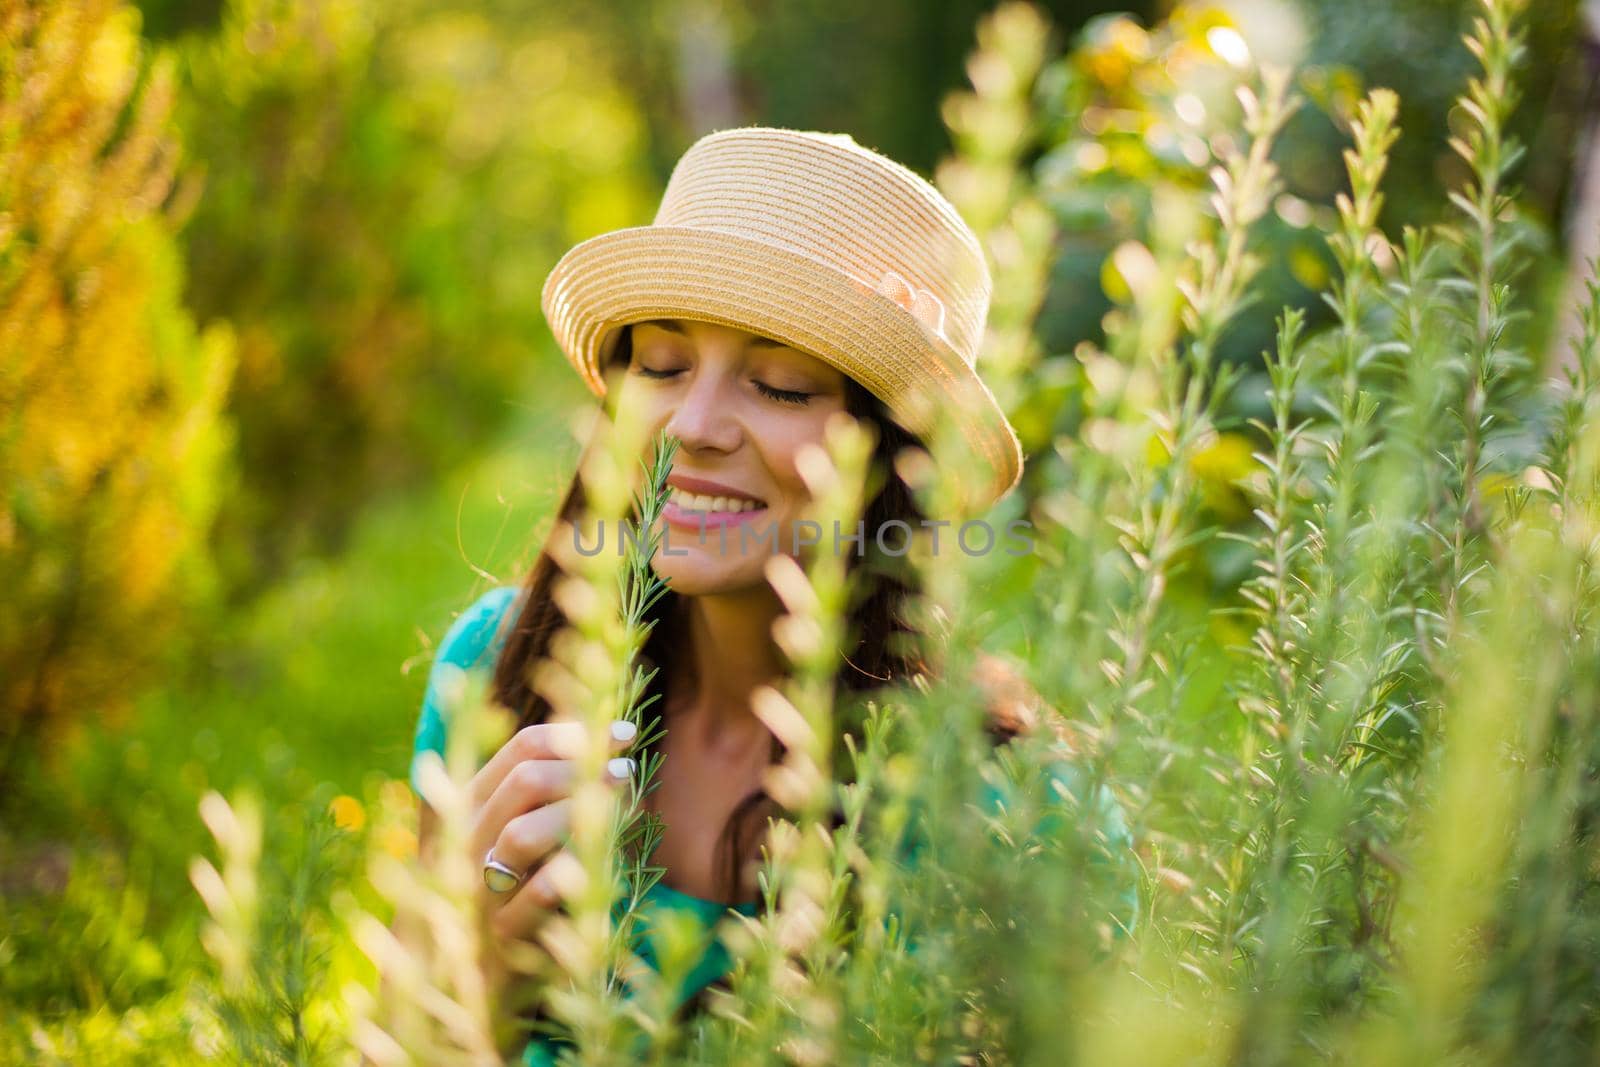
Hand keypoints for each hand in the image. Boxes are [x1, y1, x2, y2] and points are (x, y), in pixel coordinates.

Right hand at [465, 719, 636, 944]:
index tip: (625, 734)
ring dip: (579, 813)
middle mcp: (468, 838)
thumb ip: (560, 787)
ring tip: (618, 809)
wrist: (489, 969)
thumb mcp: (536, 829)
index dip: (578, 732)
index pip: (522, 747)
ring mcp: (479, 887)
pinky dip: (575, 869)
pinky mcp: (503, 932)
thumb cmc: (525, 884)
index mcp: (474, 802)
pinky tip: (603, 861)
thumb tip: (614, 738)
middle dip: (582, 768)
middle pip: (524, 780)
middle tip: (624, 770)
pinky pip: (541, 891)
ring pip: (524, 833)